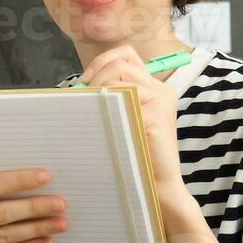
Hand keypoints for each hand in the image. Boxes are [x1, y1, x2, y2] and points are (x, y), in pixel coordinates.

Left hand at [81, 45, 183, 195]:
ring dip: (100, 88)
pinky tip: (104, 121)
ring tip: (93, 109)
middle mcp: (161, 90)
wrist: (157, 187)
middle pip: (121, 62)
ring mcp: (160, 100)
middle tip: (84, 96)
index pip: (127, 55)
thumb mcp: (125, 121)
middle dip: (97, 75)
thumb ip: (113, 100)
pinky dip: (108, 104)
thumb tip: (82, 87)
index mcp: (155, 90)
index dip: (103, 61)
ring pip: (121, 73)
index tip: (86, 81)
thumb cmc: (136, 158)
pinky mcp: (157, 113)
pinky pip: (125, 95)